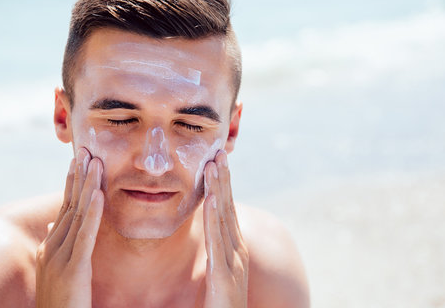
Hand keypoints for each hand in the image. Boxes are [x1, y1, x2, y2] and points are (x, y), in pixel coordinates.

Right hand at [36, 148, 103, 307]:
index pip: (64, 208)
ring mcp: (59, 257)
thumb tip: (50, 224)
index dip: (72, 184)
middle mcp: (51, 247)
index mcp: (49, 246)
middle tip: (86, 150)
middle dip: (78, 177)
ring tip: (94, 162)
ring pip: (77, 214)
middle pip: (69, 205)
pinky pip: (85, 236)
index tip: (79, 161)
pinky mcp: (73, 269)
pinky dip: (92, 213)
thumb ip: (54, 245)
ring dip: (87, 186)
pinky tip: (99, 195)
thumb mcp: (54, 269)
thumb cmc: (59, 301)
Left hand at [203, 150, 248, 307]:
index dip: (223, 185)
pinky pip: (217, 241)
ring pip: (224, 218)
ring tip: (214, 165)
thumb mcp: (219, 272)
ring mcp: (233, 262)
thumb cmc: (220, 304)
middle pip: (228, 208)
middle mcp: (236, 250)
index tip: (216, 162)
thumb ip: (216, 252)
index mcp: (233, 248)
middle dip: (223, 179)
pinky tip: (212, 199)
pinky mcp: (223, 275)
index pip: (227, 210)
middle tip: (218, 153)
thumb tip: (208, 232)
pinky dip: (215, 217)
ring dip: (219, 189)